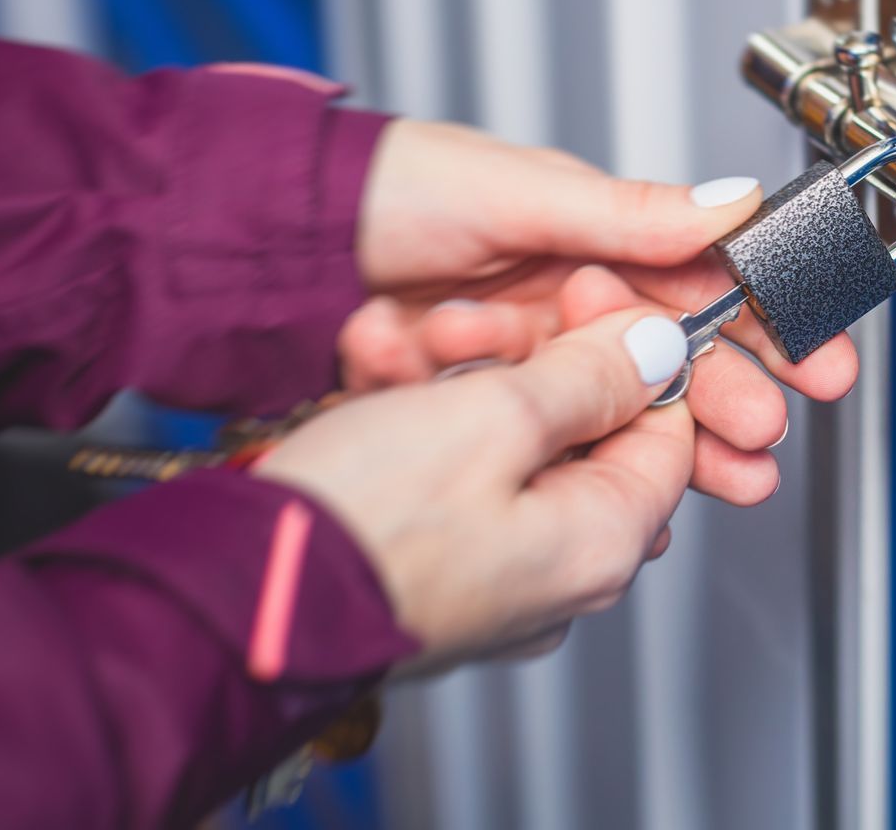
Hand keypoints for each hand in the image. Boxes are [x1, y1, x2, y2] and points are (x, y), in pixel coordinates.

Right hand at [254, 308, 693, 667]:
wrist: (226, 603)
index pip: (670, 429)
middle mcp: (559, 578)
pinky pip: (453, 484)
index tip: (583, 293)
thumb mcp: (491, 418)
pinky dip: (424, 430)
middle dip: (525, 360)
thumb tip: (656, 351)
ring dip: (461, 385)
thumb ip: (588, 378)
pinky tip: (374, 396)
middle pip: (584, 435)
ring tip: (394, 352)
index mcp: (600, 545)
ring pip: (509, 450)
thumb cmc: (353, 525)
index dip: (632, 348)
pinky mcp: (433, 578)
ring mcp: (495, 584)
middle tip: (461, 323)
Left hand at [348, 122, 860, 501]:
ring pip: (633, 408)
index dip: (770, 324)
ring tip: (733, 480)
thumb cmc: (393, 187)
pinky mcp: (494, 401)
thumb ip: (629, 212)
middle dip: (732, 398)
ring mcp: (537, 354)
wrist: (284, 245)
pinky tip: (645, 493)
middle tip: (766, 434)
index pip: (707, 284)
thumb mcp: (520, 193)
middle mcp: (575, 297)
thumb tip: (732, 202)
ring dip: (686, 446)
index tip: (821, 362)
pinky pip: (565, 438)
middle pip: (678, 359)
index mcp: (597, 236)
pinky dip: (603, 464)